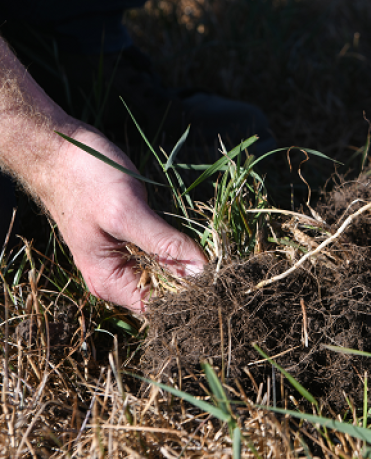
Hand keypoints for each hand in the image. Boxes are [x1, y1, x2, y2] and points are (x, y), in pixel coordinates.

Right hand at [40, 127, 207, 311]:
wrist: (60, 152)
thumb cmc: (86, 180)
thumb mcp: (127, 212)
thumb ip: (164, 243)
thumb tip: (202, 269)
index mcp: (109, 282)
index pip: (159, 306)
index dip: (190, 294)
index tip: (217, 276)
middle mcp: (117, 278)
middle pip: (167, 291)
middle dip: (193, 277)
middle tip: (221, 259)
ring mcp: (125, 260)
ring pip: (169, 271)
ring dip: (190, 261)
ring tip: (215, 249)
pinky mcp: (134, 241)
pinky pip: (165, 253)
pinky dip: (181, 246)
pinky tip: (199, 237)